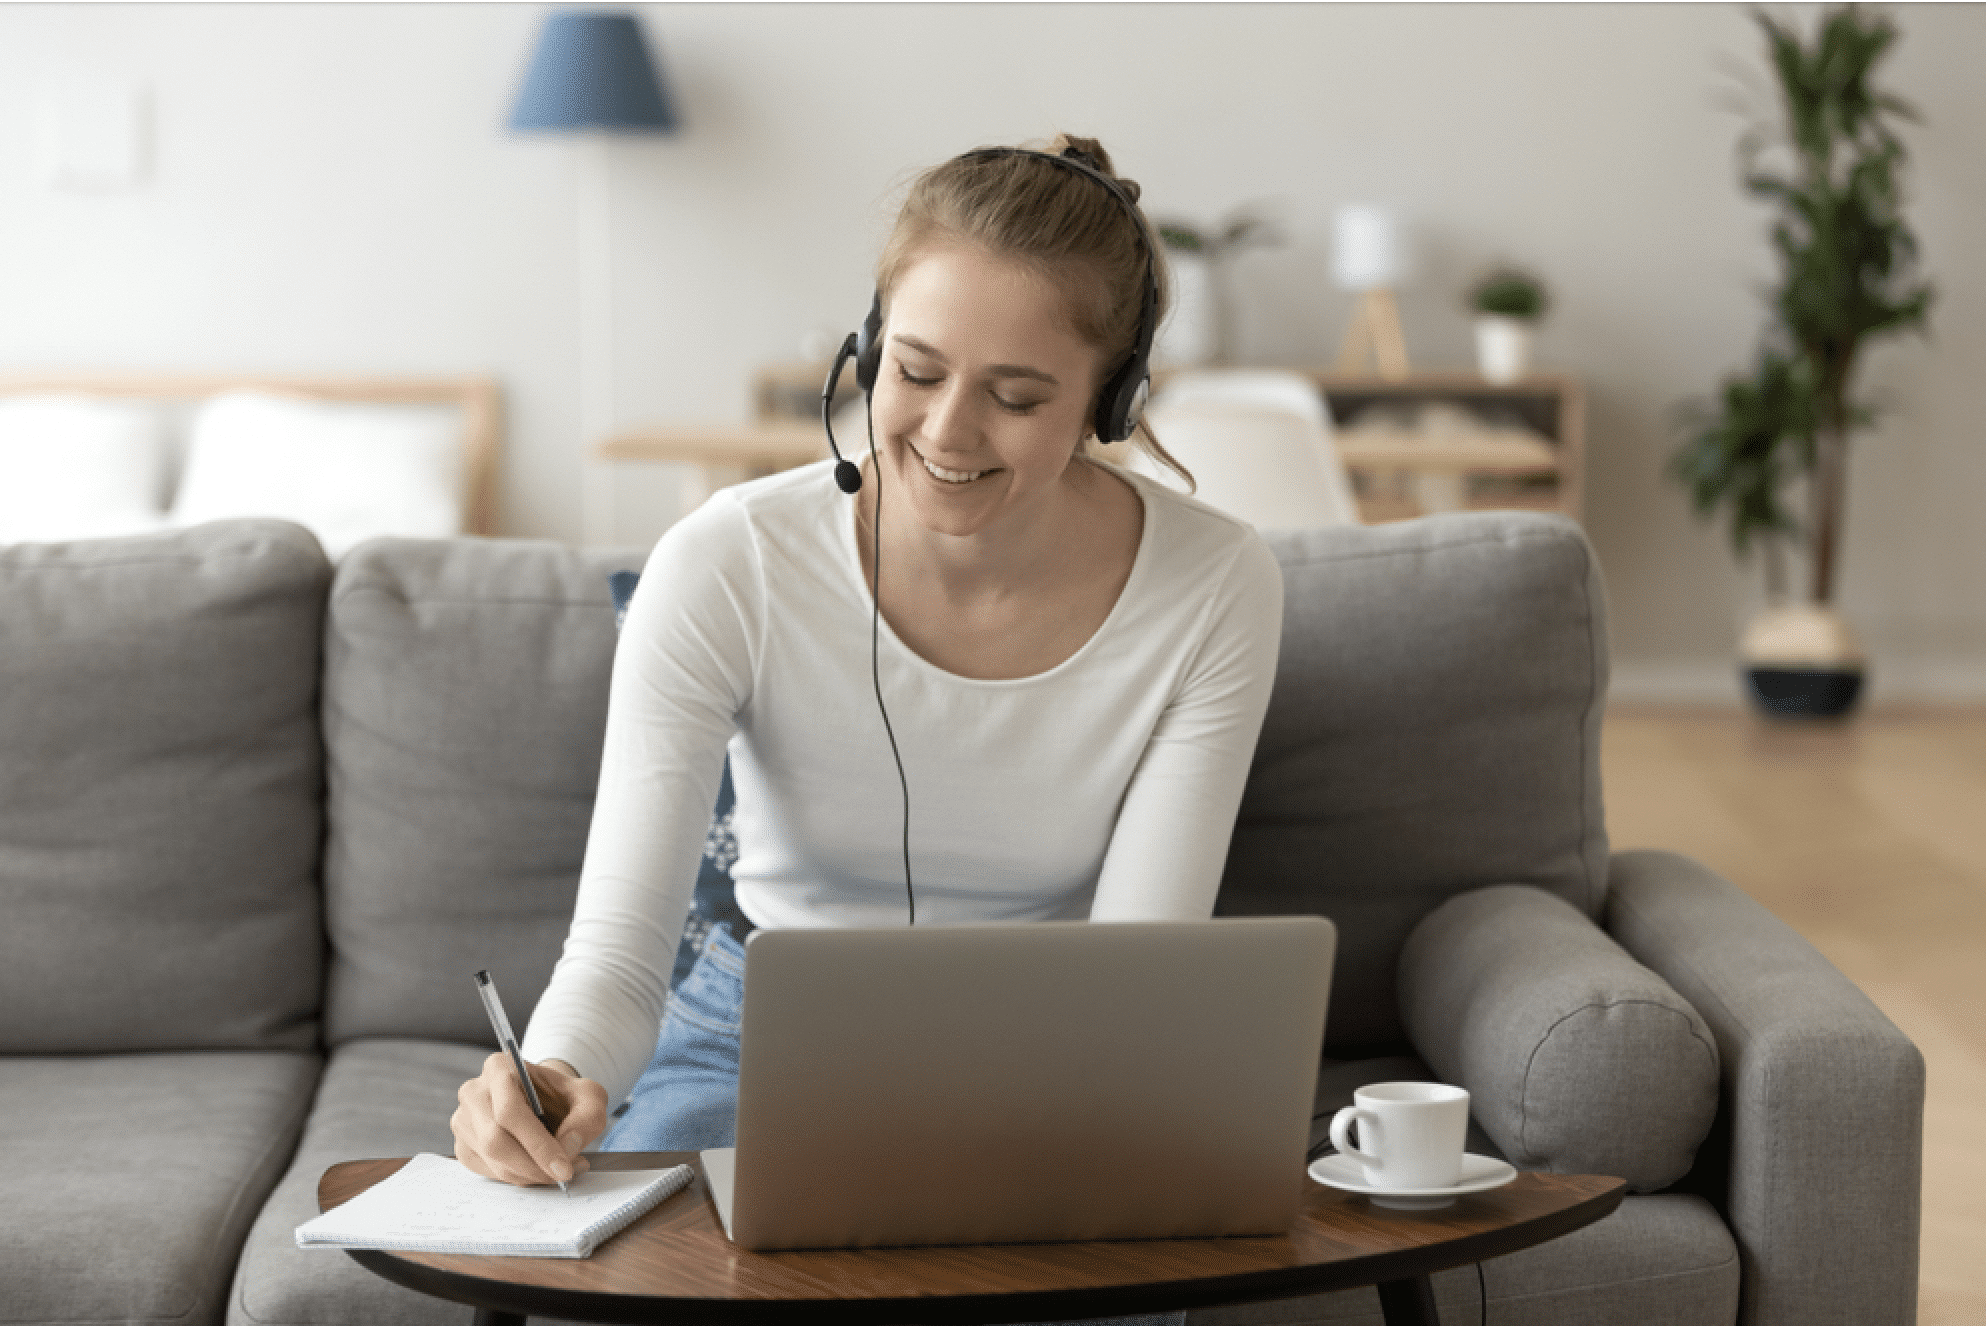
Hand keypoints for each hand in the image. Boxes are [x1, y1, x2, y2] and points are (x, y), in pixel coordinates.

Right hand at [452, 1055, 609, 1186]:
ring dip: (528, 1174)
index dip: (538, 1145)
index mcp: (499, 1068)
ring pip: (492, 1159)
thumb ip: (587, 1118)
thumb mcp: (589, 1097)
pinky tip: (536, 1169)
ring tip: (557, 1169)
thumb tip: (568, 1147)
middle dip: (534, 1165)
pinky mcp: (463, 1146)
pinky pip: (487, 1172)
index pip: (510, 1112)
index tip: (564, 1168)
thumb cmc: (563, 1096)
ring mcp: (463, 1120)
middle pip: (496, 1140)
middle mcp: (474, 1092)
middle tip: (564, 1174)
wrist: (544, 1102)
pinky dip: (516, 1177)